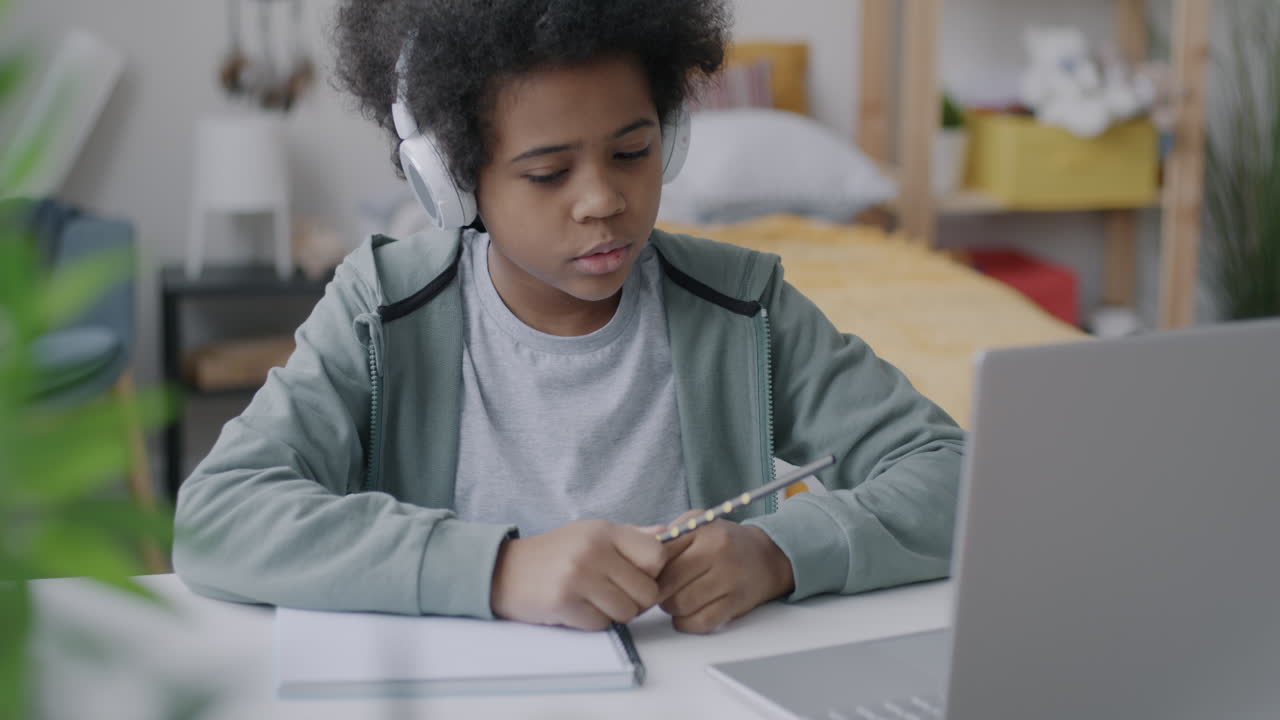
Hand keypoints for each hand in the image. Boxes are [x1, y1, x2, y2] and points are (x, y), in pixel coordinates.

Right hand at [490, 519, 668, 630]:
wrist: (503, 571)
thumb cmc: (554, 553)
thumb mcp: (590, 533)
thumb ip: (630, 536)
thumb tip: (667, 533)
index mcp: (604, 530)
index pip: (657, 555)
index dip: (653, 572)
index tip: (637, 575)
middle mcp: (593, 550)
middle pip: (646, 591)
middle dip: (636, 600)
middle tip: (614, 594)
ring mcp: (578, 576)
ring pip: (626, 612)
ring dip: (614, 613)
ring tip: (594, 600)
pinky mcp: (563, 602)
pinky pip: (601, 624)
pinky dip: (593, 622)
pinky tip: (577, 608)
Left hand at [656, 509, 794, 633]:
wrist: (769, 556)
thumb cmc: (725, 542)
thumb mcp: (698, 525)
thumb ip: (668, 538)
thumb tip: (636, 560)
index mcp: (702, 529)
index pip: (659, 554)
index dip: (646, 570)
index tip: (643, 576)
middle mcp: (717, 551)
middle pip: (667, 583)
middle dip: (656, 592)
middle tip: (658, 591)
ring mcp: (729, 578)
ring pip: (680, 604)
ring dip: (672, 608)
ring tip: (676, 599)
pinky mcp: (736, 602)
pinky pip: (700, 622)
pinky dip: (687, 623)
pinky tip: (688, 614)